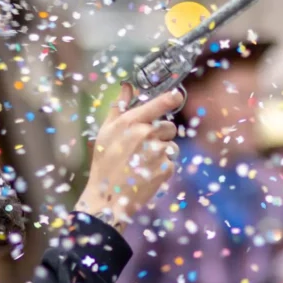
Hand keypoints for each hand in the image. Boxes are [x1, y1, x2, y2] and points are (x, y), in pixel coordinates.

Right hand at [76, 84, 180, 230]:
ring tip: (144, 162)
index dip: (172, 98)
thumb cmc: (105, 163)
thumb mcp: (106, 131)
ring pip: (172, 145)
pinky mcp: (165, 168)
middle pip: (169, 126)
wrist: (108, 197)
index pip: (159, 104)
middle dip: (162, 135)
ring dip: (163, 152)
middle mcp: (146, 133)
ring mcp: (157, 152)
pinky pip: (171, 162)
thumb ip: (119, 107)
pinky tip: (147, 173)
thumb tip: (127, 85)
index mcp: (131, 122)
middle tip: (144, 147)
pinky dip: (163, 167)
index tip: (177, 95)